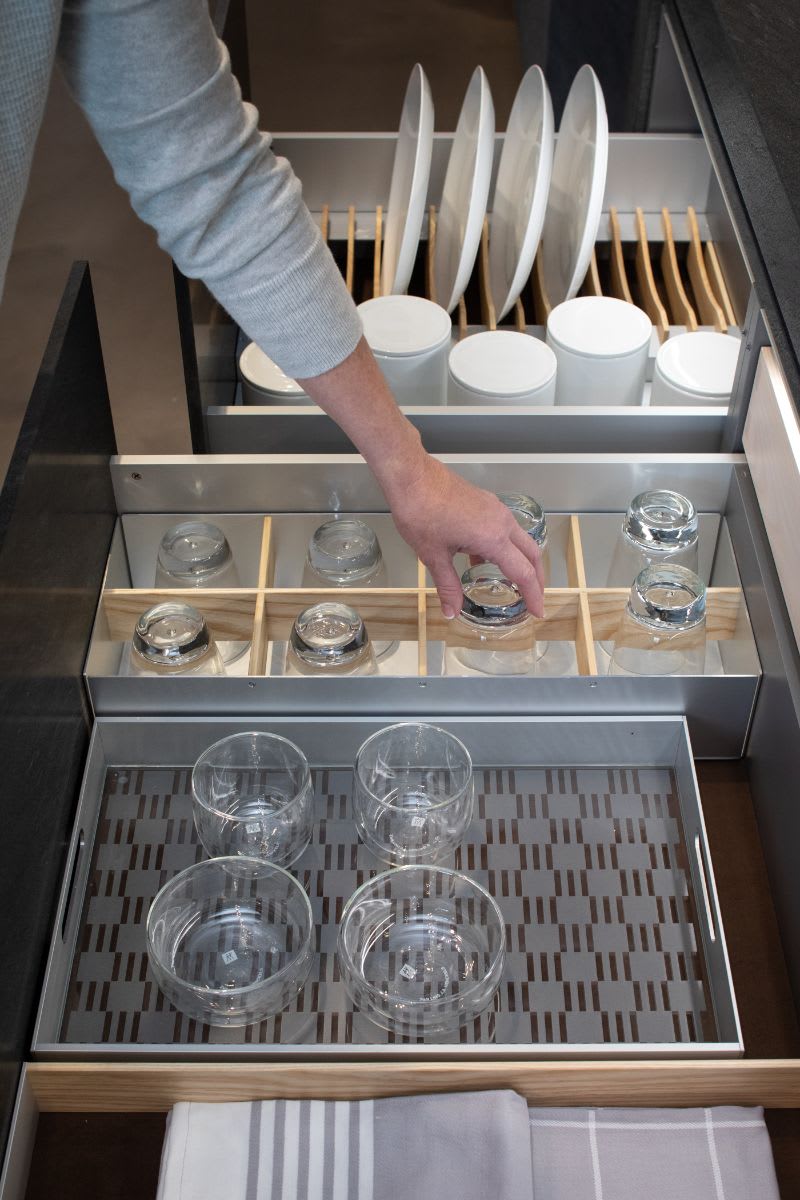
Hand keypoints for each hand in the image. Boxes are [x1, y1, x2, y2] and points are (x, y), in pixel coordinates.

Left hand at [385, 455, 544, 618]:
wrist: (412, 476)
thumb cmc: (421, 512)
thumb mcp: (433, 556)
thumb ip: (447, 586)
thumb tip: (451, 612)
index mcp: (493, 538)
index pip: (524, 572)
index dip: (534, 595)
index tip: (538, 612)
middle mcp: (501, 522)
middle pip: (532, 554)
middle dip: (537, 579)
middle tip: (533, 599)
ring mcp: (495, 509)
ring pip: (520, 539)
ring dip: (521, 561)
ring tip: (513, 582)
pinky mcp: (486, 503)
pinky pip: (504, 528)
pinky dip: (504, 547)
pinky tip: (482, 559)